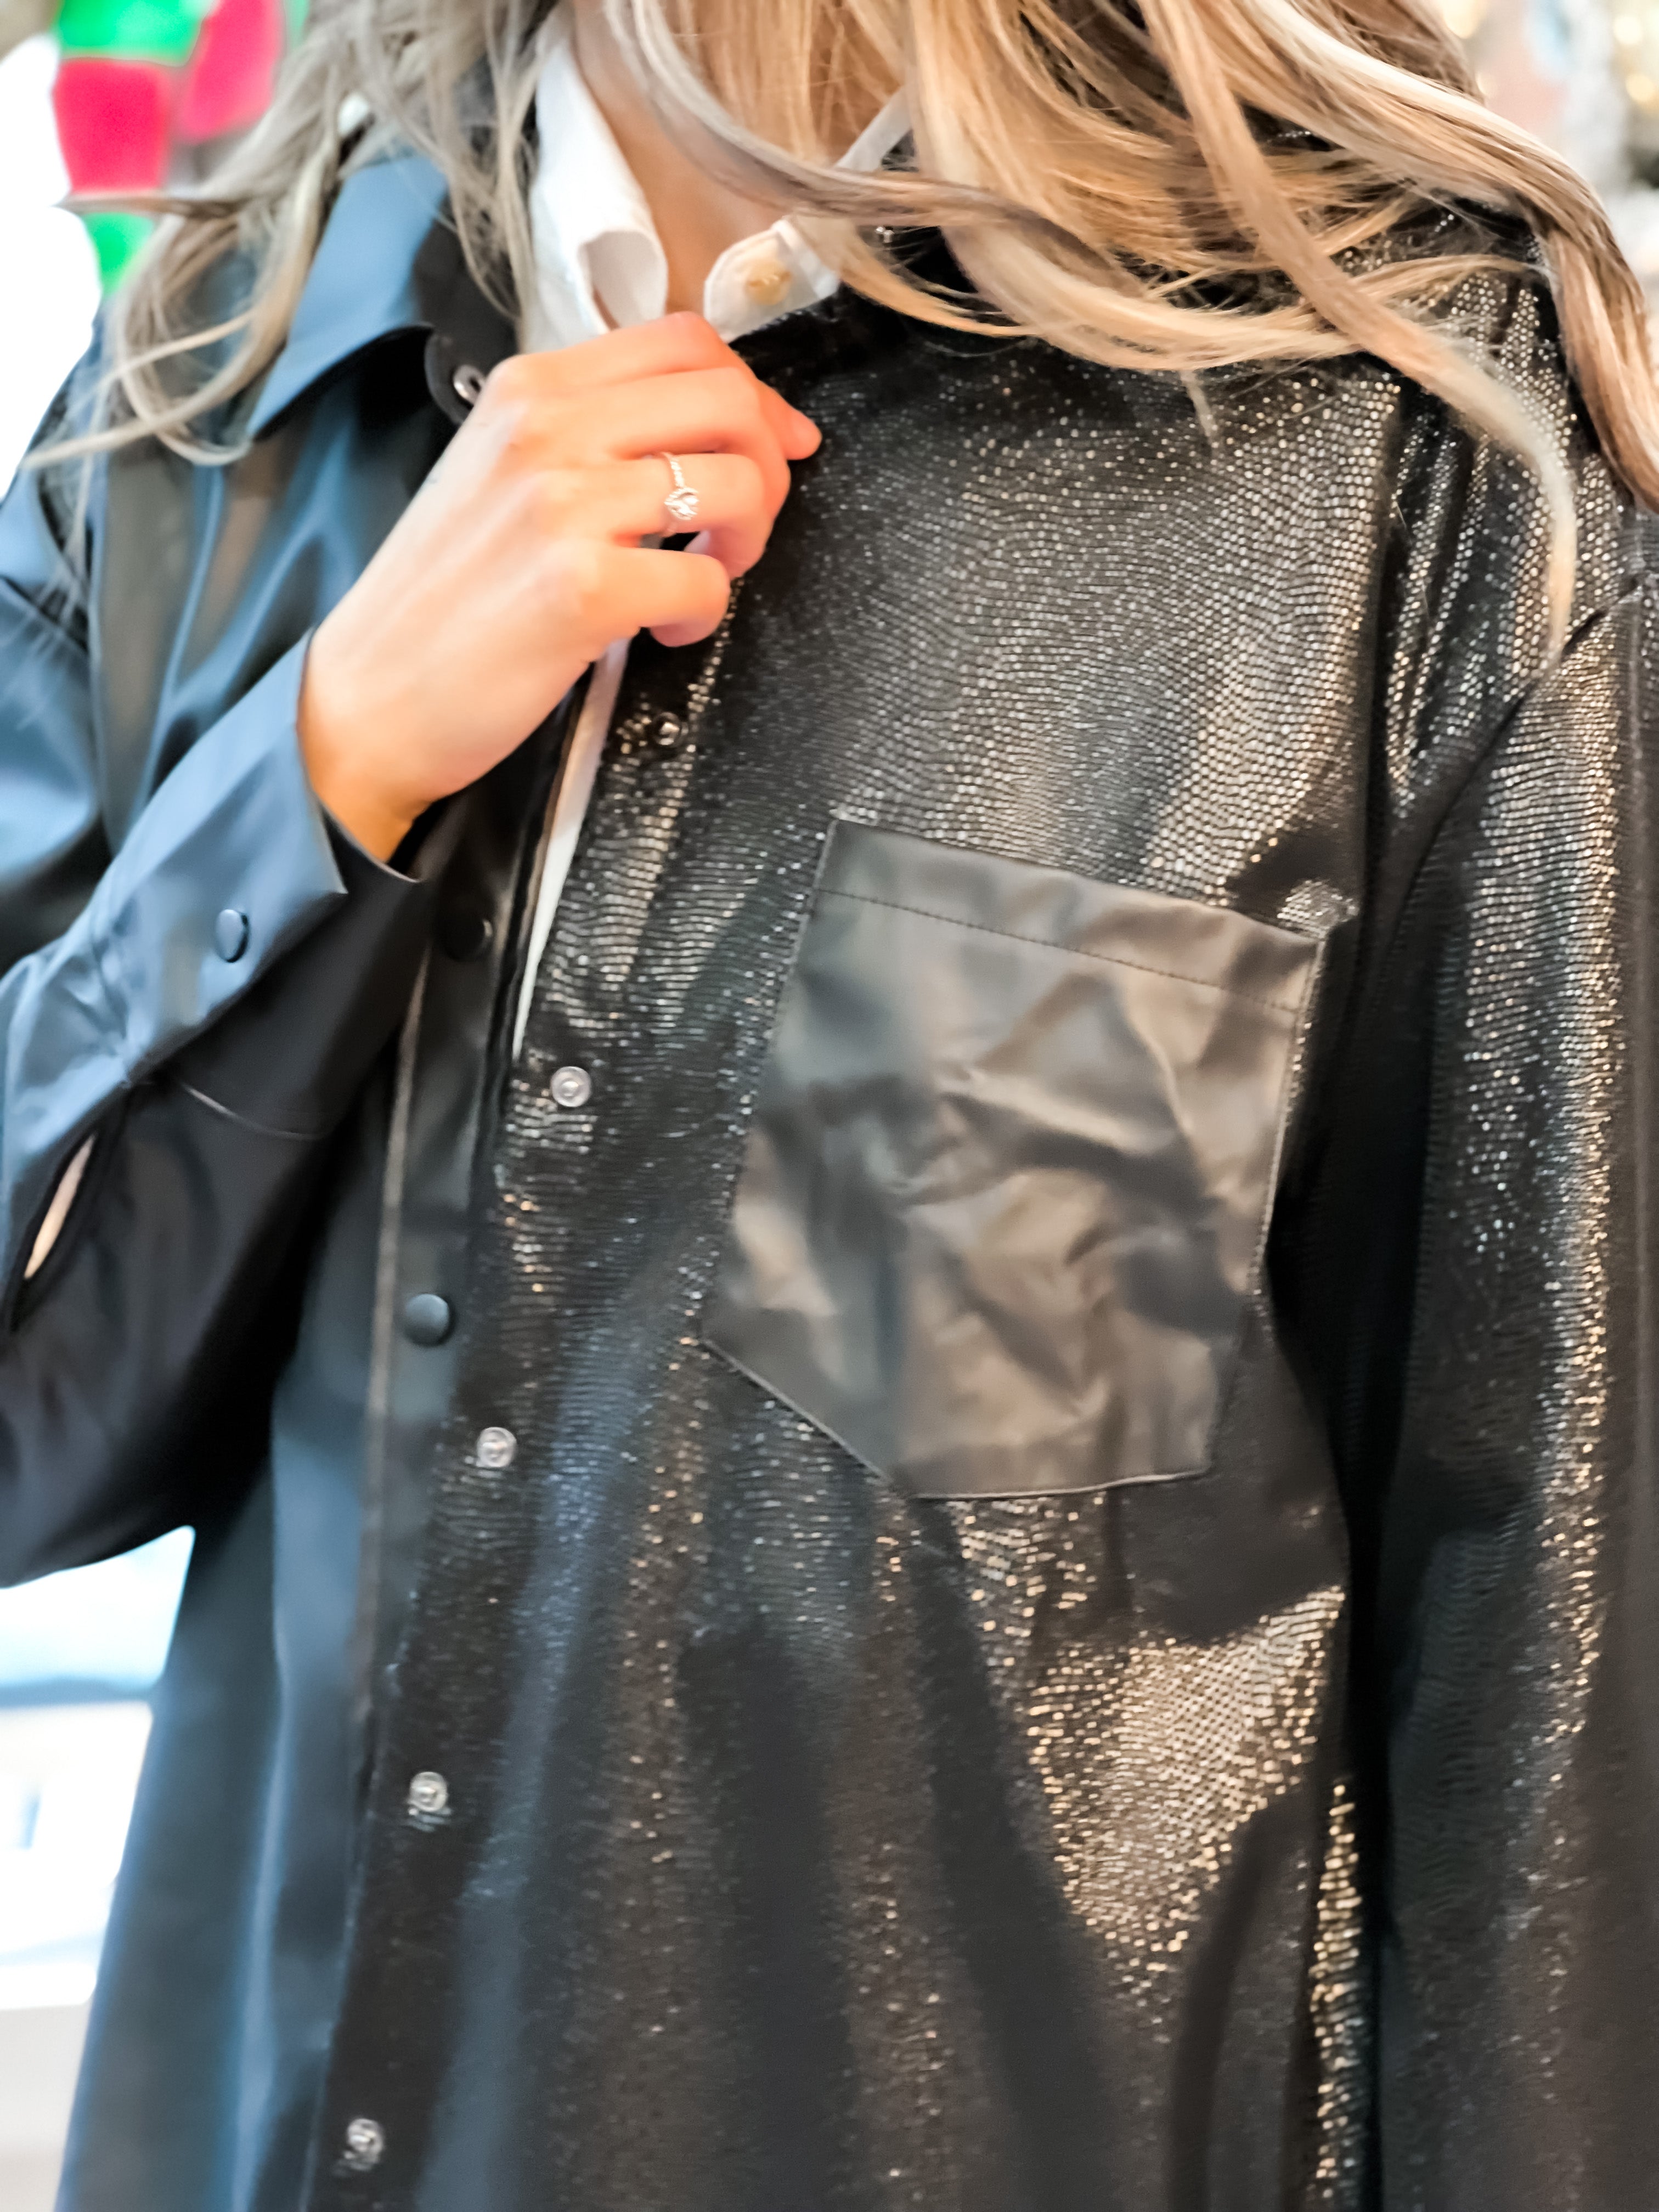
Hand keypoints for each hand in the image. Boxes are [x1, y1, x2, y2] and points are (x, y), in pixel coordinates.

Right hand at [297, 313, 820, 858]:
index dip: (753, 392)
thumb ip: (585, 434)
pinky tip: (662, 630)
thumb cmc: (440, 599)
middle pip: (726, 396)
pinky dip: (705, 614)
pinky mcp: (582, 589)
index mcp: (531, 389)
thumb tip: (695, 425)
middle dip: (768, 462)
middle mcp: (547, 429)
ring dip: (747, 539)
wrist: (369, 695)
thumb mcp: (496, 471)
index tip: (773, 442)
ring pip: (734, 482)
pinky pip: (706, 581)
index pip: (683, 341)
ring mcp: (564, 506)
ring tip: (703, 575)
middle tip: (744, 521)